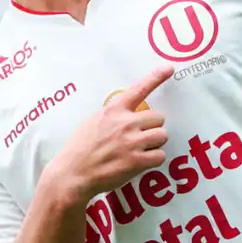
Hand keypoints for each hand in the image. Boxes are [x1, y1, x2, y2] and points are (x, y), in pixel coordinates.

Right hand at [46, 64, 174, 204]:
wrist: (72, 175)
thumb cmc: (79, 148)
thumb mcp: (93, 121)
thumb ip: (113, 115)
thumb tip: (129, 113)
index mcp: (113, 110)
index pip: (139, 89)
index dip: (156, 77)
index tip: (169, 68)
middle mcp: (126, 123)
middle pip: (159, 117)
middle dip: (153, 127)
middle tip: (140, 137)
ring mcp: (132, 142)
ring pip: (162, 136)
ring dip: (155, 143)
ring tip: (140, 150)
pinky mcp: (137, 161)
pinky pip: (160, 156)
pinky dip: (153, 160)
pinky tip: (140, 163)